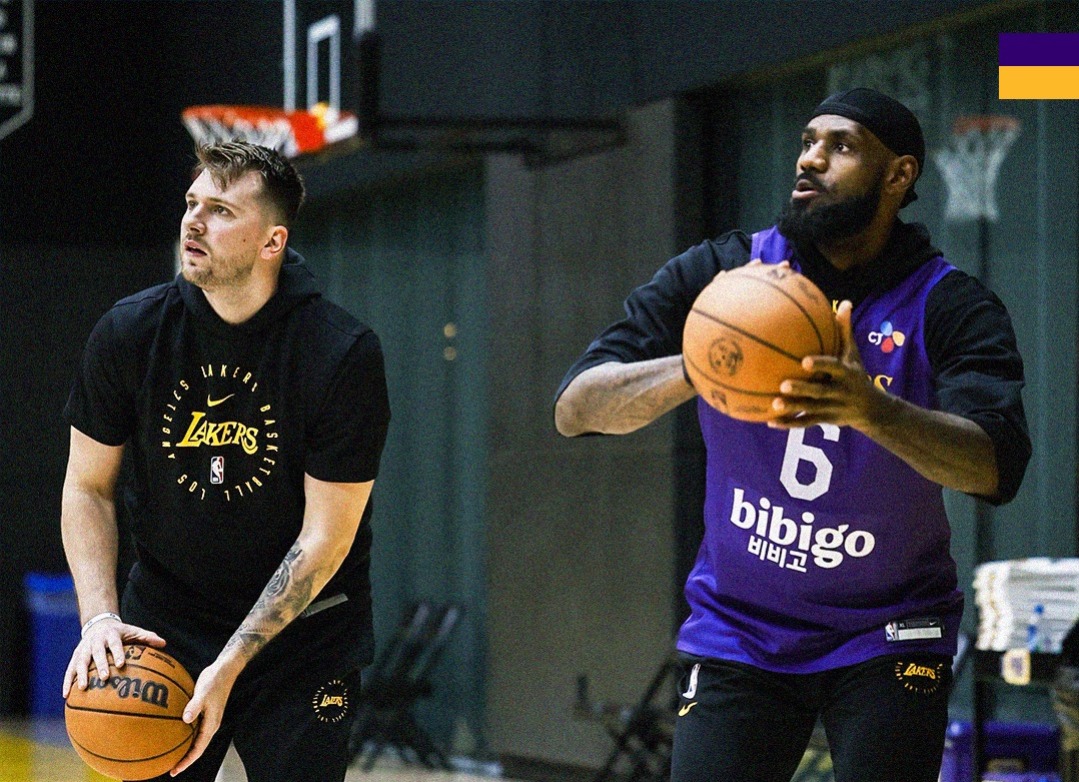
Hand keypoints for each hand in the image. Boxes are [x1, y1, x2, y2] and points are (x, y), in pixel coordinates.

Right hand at [63, 618, 165, 696]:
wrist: (98, 624)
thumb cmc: (120, 632)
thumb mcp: (134, 631)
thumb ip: (147, 637)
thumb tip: (164, 644)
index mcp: (111, 634)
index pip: (114, 643)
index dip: (117, 653)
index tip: (121, 664)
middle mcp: (95, 641)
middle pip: (96, 653)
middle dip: (100, 665)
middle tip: (104, 678)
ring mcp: (83, 649)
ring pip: (80, 662)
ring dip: (80, 674)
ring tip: (82, 688)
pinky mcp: (75, 657)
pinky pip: (69, 669)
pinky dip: (67, 681)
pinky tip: (66, 695)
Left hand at [169, 657, 242, 776]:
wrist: (224, 669)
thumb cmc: (215, 680)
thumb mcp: (204, 692)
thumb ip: (194, 706)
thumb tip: (185, 719)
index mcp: (212, 724)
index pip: (198, 749)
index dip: (186, 761)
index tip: (174, 770)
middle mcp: (210, 724)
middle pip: (197, 748)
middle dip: (184, 760)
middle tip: (169, 768)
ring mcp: (207, 719)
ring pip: (195, 740)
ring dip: (184, 749)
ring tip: (170, 755)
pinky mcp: (203, 712)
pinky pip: (192, 729)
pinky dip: (183, 735)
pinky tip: (172, 732)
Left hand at [767, 300, 882, 429]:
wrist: (872, 410)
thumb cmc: (856, 375)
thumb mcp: (854, 355)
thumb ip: (845, 331)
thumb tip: (845, 303)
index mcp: (847, 375)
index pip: (835, 368)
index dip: (821, 365)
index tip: (805, 361)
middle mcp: (840, 393)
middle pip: (820, 392)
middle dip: (803, 390)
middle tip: (784, 385)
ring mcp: (832, 409)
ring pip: (811, 410)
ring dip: (793, 408)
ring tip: (773, 404)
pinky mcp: (825, 420)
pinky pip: (804, 423)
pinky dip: (788, 423)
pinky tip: (769, 421)